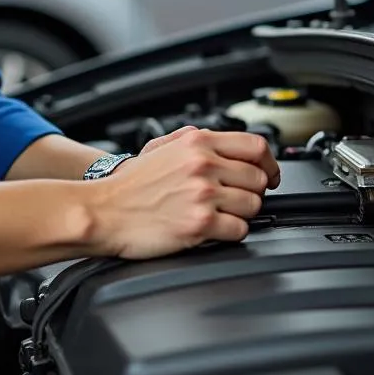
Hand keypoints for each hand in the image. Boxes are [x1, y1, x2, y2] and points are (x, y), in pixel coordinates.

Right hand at [89, 126, 279, 259]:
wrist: (103, 211)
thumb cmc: (130, 185)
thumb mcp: (162, 146)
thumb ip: (197, 141)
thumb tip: (230, 147)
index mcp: (198, 142)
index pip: (256, 147)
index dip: (270, 163)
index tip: (270, 175)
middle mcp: (204, 165)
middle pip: (259, 179)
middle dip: (253, 192)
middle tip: (237, 199)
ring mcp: (203, 195)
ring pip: (253, 205)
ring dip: (242, 213)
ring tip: (220, 215)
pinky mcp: (200, 224)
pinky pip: (239, 230)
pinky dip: (231, 232)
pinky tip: (213, 229)